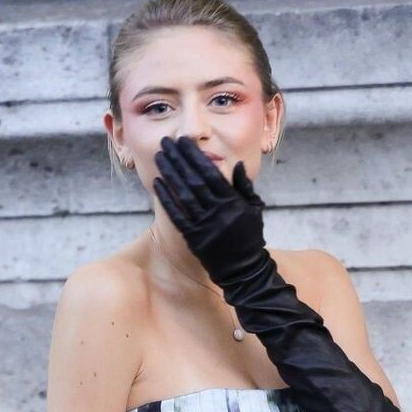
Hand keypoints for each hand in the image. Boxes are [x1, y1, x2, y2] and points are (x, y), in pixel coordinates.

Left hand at [153, 135, 267, 287]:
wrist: (244, 270)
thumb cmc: (250, 236)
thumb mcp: (254, 209)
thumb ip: (244, 186)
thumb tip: (238, 164)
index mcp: (232, 202)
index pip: (210, 173)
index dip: (195, 156)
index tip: (184, 142)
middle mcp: (217, 211)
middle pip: (194, 180)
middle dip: (179, 159)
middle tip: (166, 142)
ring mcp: (204, 225)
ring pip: (183, 194)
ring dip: (169, 174)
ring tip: (160, 157)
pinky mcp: (193, 238)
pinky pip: (177, 215)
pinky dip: (166, 199)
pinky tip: (157, 183)